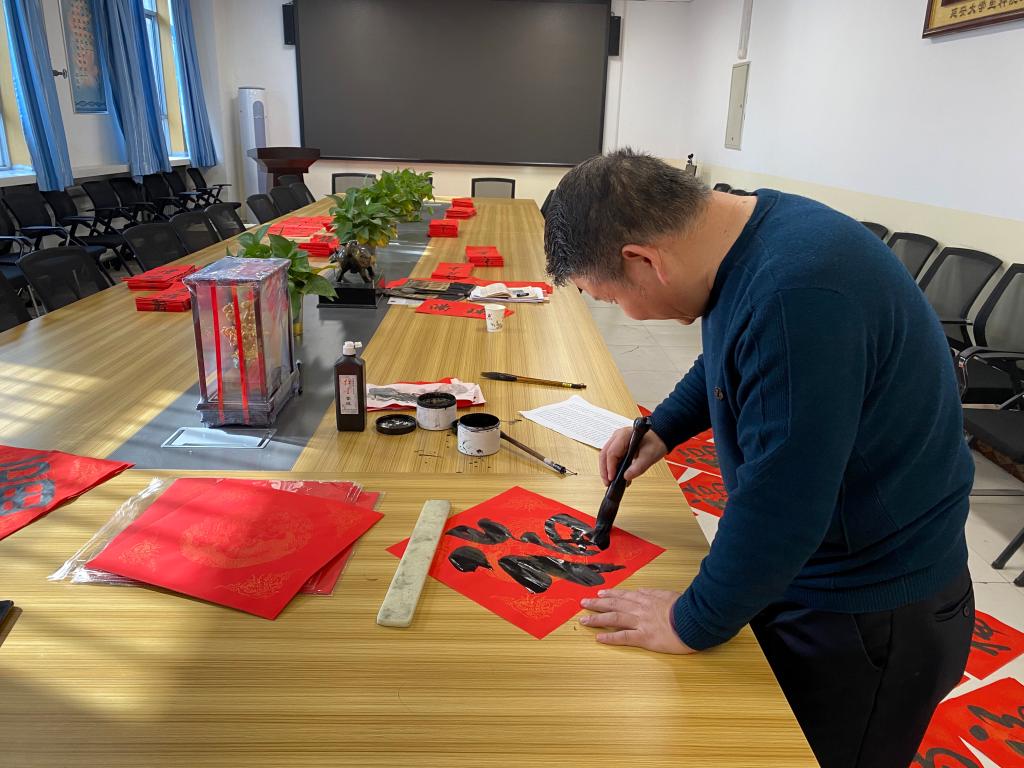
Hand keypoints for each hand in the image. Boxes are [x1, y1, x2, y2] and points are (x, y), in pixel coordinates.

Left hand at [579, 588, 695, 653]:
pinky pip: (623, 637)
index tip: (600, 594)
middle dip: (597, 603)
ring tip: (584, 619)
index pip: (624, 595)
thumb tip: (644, 591)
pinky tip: (599, 638)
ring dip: (597, 618)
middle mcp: (640, 609)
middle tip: (584, 603)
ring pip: (614, 618)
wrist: (694, 619)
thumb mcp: (670, 595)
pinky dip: (610, 637)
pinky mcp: (644, 637)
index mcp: (647, 599)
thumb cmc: (686, 608)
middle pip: (614, 604)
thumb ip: (655, 594)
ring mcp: (640, 623)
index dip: (611, 594)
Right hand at [599, 427, 667, 486]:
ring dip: (606, 469)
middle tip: (607, 483)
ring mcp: (616, 441)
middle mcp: (617, 436)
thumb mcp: (649, 456)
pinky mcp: (618, 446)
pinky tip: (615, 476)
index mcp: (624, 435)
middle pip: (604, 454)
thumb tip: (626, 477)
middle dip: (604, 470)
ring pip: (605, 456)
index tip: (612, 478)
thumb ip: (638, 467)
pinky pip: (611, 457)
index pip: (612, 452)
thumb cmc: (655, 442)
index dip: (610, 467)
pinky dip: (611, 467)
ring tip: (609, 481)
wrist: (660, 438)